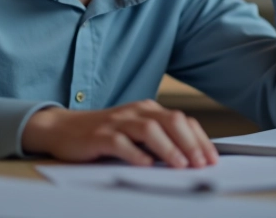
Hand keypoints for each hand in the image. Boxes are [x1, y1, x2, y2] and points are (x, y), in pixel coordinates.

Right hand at [21, 100, 218, 167]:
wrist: (63, 129)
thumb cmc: (103, 133)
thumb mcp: (134, 132)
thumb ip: (158, 138)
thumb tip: (191, 156)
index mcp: (147, 109)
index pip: (182, 120)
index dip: (200, 139)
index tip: (212, 158)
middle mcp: (135, 112)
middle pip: (171, 121)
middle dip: (190, 143)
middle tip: (201, 164)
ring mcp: (117, 122)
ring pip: (149, 129)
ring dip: (168, 147)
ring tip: (180, 165)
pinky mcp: (99, 136)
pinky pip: (120, 143)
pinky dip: (135, 153)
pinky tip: (146, 164)